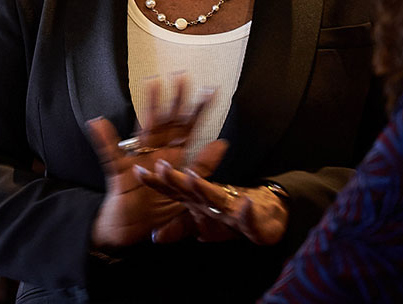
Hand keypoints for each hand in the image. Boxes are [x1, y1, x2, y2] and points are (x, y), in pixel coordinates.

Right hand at [85, 77, 215, 248]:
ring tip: (152, 84)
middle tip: (184, 76)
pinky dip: (103, 139)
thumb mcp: (187, 189)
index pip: (188, 129)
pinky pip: (110, 155)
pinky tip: (97, 122)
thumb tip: (222, 142)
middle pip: (169, 122)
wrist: (130, 231)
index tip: (211, 90)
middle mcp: (155, 152)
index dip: (199, 111)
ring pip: (145, 129)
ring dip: (149, 107)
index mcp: (171, 157)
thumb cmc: (157, 210)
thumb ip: (203, 166)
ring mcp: (137, 159)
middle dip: (177, 99)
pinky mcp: (120, 173)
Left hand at [135, 154, 288, 245]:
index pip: (173, 190)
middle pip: (189, 187)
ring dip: (205, 186)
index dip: (155, 182)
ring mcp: (229, 204)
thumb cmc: (227, 216)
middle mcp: (210, 197)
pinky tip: (246, 203)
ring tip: (193, 176)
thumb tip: (155, 237)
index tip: (137, 171)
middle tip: (160, 165)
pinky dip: (246, 209)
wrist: (265, 214)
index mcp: (196, 199)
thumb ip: (177, 229)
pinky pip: (247, 214)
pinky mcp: (251, 214)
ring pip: (215, 194)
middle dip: (175, 178)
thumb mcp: (200, 226)